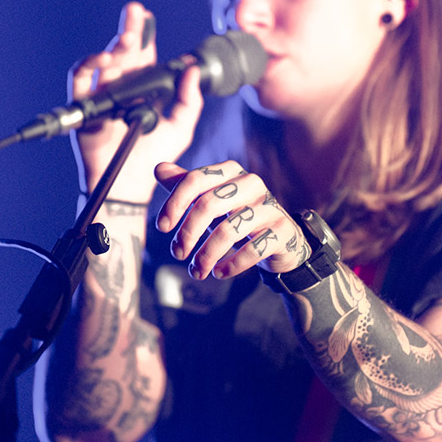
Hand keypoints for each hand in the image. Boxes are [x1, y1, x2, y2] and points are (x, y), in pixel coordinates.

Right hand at [69, 3, 203, 200]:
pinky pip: (81, 80)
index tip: (147, 17)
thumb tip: (192, 69)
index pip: (143, 57)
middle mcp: (121, 89)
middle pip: (123, 53)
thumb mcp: (181, 126)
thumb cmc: (155, 157)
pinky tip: (106, 58)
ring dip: (115, 46)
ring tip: (129, 38)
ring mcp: (102, 96)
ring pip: (104, 62)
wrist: (132, 184)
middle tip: (135, 12)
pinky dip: (90, 65)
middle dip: (129, 30)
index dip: (145, 36)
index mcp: (142, 90)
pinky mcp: (86, 107)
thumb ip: (189, 100)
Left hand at [155, 160, 311, 279]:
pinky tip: (219, 272)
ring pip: (228, 231)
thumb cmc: (238, 215)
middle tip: (178, 253)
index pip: (195, 180)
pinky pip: (252, 250)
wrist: (280, 238)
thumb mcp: (212, 199)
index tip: (163, 228)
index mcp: (231, 171)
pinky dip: (231, 265)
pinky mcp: (282, 230)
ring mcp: (269, 207)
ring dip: (206, 255)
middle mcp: (251, 184)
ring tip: (196, 271)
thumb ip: (187, 185)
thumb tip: (159, 169)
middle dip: (188, 233)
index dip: (174, 203)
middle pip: (209, 205)